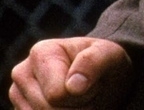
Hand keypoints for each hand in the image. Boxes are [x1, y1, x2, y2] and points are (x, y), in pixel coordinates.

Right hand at [8, 37, 132, 109]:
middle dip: (77, 107)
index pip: (58, 94)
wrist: (102, 76)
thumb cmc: (105, 63)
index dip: (83, 93)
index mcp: (41, 53)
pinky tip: (69, 106)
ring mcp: (18, 95)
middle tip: (88, 92)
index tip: (92, 80)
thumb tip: (73, 86)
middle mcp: (22, 73)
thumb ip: (94, 62)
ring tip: (79, 99)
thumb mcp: (110, 55)